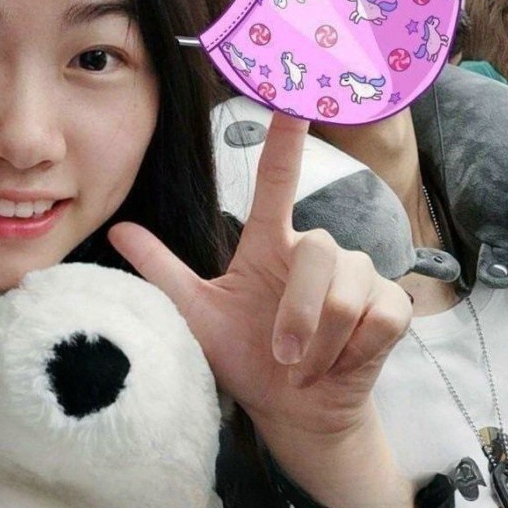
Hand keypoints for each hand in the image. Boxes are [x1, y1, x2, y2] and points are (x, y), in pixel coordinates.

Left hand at [109, 112, 413, 507]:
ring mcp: (359, 275)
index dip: (284, 139)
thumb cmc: (244, 357)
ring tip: (306, 363)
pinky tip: (340, 363)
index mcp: (269, 244)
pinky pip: (378, 317)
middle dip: (299, 312)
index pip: (276, 181)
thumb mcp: (196, 313)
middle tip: (282, 355)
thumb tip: (117, 228)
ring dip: (321, 339)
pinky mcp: (390, 306)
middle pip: (320, 249)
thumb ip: (162, 269)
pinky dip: (351, 352)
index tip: (292, 97)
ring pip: (348, 290)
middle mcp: (314, 250)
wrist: (291, 410)